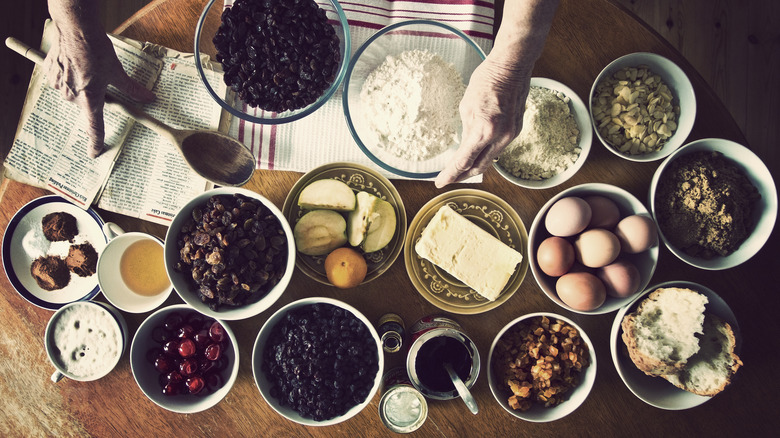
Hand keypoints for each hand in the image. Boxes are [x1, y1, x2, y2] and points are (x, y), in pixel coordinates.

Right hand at [42, 23, 154, 157]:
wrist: (74, 28)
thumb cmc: (96, 49)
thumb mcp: (117, 71)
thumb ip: (131, 89)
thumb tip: (149, 98)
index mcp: (90, 99)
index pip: (94, 127)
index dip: (95, 141)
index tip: (94, 153)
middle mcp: (73, 96)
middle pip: (87, 105)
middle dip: (94, 96)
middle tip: (98, 79)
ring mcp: (59, 86)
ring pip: (74, 93)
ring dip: (81, 85)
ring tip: (87, 67)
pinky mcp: (50, 75)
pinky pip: (62, 82)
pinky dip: (69, 76)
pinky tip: (75, 64)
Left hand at [434, 58, 530, 187]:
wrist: (512, 66)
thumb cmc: (486, 80)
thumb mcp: (466, 106)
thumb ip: (467, 129)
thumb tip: (466, 144)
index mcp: (484, 130)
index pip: (464, 161)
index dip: (451, 174)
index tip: (440, 182)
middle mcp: (500, 137)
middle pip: (479, 167)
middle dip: (462, 175)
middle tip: (449, 179)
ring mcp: (511, 135)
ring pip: (490, 159)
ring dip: (475, 165)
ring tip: (461, 170)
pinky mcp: (516, 130)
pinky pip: (499, 148)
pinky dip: (486, 153)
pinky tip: (478, 154)